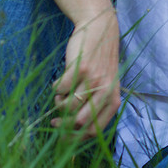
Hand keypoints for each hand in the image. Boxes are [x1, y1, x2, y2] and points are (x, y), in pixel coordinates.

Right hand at [52, 9, 121, 138]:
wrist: (100, 30)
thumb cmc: (100, 61)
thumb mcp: (106, 84)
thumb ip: (96, 103)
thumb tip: (74, 128)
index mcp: (113, 100)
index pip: (95, 130)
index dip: (76, 137)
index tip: (63, 135)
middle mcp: (105, 92)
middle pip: (79, 123)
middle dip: (63, 126)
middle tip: (54, 122)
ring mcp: (93, 81)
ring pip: (67, 107)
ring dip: (58, 104)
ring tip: (61, 95)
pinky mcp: (80, 70)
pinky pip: (59, 89)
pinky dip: (55, 88)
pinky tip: (60, 81)